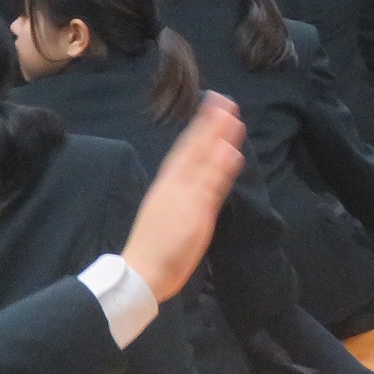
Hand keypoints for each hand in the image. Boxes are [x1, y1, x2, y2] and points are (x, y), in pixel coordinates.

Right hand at [119, 94, 246, 302]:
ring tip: (233, 116)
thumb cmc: (152, 247)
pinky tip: (232, 152)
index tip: (211, 108)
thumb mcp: (164, 212)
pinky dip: (221, 169)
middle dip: (210, 124)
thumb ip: (179, 194)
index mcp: (165, 186)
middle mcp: (174, 186)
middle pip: (194, 149)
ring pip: (203, 161)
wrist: (139, 273)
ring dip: (218, 138)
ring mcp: (185, 197)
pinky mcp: (195, 214)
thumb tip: (191, 177)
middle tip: (225, 100)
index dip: (198, 128)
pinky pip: (211, 187)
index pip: (184, 151)